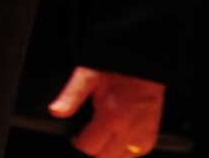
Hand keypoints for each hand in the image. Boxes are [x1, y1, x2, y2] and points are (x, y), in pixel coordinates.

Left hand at [49, 66, 165, 156]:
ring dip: (110, 151)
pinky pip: (140, 152)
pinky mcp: (152, 131)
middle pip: (104, 157)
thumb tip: (56, 111)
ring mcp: (142, 132)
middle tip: (89, 134)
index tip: (76, 135)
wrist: (142, 60)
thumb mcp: (87, 75)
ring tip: (104, 136)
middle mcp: (128, 128)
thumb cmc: (117, 67)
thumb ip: (70, 96)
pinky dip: (129, 150)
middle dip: (93, 148)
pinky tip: (121, 138)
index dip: (78, 141)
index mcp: (111, 116)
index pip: (89, 147)